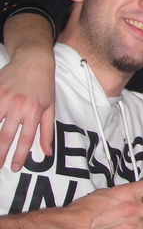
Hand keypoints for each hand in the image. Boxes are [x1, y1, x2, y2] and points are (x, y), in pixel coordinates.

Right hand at [0, 46, 55, 170]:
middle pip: (6, 136)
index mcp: (35, 111)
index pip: (26, 139)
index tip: (14, 167)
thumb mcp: (50, 107)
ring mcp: (4, 98)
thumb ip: (47, 131)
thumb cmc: (44, 86)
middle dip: (0, 154)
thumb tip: (47, 152)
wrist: (33, 61)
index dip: (20, 155)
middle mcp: (18, 106)